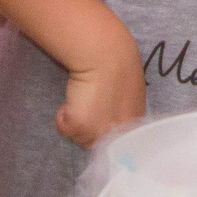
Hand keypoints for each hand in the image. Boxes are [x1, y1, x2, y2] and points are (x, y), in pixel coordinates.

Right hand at [58, 27, 144, 145]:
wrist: (106, 53)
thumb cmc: (119, 62)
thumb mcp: (132, 91)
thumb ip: (125, 109)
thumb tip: (113, 114)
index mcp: (134, 124)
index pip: (119, 142)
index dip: (106, 131)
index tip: (98, 118)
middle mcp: (118, 133)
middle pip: (97, 143)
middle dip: (90, 129)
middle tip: (89, 104)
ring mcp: (99, 132)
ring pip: (79, 138)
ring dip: (76, 122)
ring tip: (82, 97)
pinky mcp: (79, 127)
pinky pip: (63, 127)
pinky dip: (63, 115)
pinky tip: (73, 97)